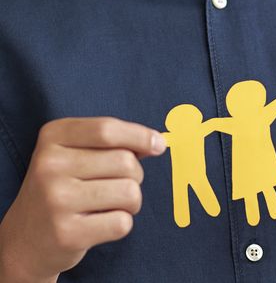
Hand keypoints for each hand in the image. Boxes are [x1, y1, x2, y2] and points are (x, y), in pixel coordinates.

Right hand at [0, 117, 166, 281]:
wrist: (25, 239)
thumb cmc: (62, 187)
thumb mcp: (74, 152)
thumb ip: (112, 142)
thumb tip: (157, 143)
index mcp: (53, 136)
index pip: (107, 129)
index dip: (140, 136)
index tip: (159, 144)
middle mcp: (50, 164)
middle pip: (124, 160)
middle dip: (135, 174)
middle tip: (118, 184)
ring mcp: (56, 199)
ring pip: (129, 191)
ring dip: (132, 200)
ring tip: (112, 204)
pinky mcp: (67, 233)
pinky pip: (122, 222)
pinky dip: (122, 223)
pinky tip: (101, 223)